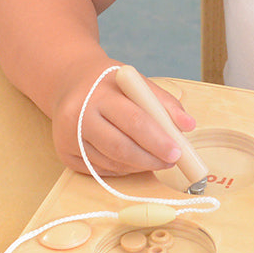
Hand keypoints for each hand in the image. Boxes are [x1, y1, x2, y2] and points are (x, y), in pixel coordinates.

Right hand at [50, 63, 195, 176]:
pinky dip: (121, 169)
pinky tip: (133, 161)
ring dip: (138, 166)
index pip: (133, 121)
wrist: (68, 82)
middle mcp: (78, 116)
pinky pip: (99, 170)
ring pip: (111, 163)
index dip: (158, 140)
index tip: (177, 151)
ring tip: (156, 160)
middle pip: (120, 147)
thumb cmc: (109, 83)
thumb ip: (164, 102)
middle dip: (151, 159)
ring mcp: (68, 137)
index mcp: (99, 94)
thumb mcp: (136, 82)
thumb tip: (189, 126)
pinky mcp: (64, 153)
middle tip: (171, 161)